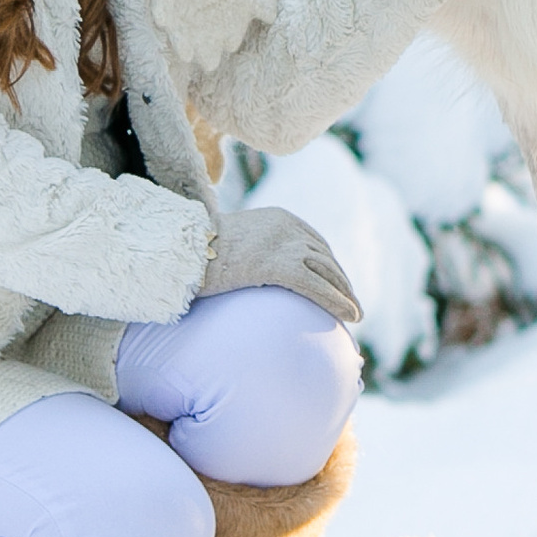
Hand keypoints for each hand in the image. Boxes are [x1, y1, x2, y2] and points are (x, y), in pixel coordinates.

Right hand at [199, 199, 361, 328]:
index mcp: (279, 219)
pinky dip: (337, 302)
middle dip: (341, 281)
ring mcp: (284, 244)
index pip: (315, 242)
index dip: (330, 266)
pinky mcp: (278, 265)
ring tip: (355, 315)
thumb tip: (252, 273)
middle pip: (325, 256)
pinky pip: (316, 286)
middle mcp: (288, 227)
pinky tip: (350, 317)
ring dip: (345, 294)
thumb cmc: (196, 255)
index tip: (338, 283)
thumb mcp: (231, 247)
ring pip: (327, 271)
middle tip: (352, 304)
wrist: (181, 251)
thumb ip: (250, 253)